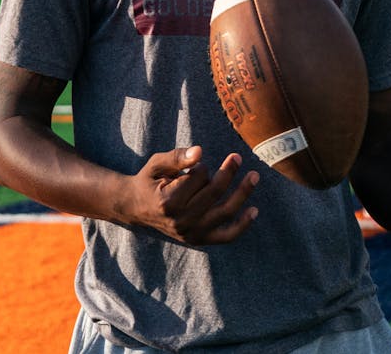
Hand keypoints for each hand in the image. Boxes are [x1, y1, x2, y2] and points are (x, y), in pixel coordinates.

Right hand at [128, 145, 258, 244]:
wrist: (136, 208)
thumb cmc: (149, 181)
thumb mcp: (156, 164)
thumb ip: (176, 157)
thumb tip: (200, 151)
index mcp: (167, 202)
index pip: (197, 179)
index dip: (202, 167)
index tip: (196, 164)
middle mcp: (180, 221)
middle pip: (213, 193)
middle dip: (228, 172)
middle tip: (237, 157)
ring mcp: (191, 233)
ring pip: (224, 211)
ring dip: (242, 193)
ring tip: (253, 176)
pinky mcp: (198, 240)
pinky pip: (226, 236)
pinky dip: (242, 225)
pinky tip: (254, 210)